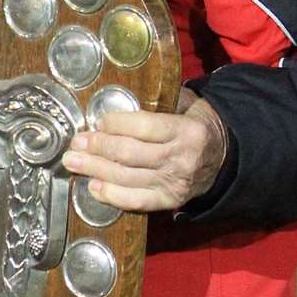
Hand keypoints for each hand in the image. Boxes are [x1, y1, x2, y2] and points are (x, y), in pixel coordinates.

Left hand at [60, 87, 228, 211]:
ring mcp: (175, 183)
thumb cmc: (194, 124)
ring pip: (128, 178)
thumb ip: (160, 99)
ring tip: (73, 161)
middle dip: (98, 147)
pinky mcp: (170, 200)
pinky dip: (113, 196)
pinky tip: (93, 187)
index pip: (146, 127)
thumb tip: (118, 94)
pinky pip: (137, 201)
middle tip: (76, 142)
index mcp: (187, 131)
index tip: (97, 121)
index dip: (117, 125)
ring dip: (96, 170)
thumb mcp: (187, 104)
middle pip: (130, 154)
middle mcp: (182, 158)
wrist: (223, 158)